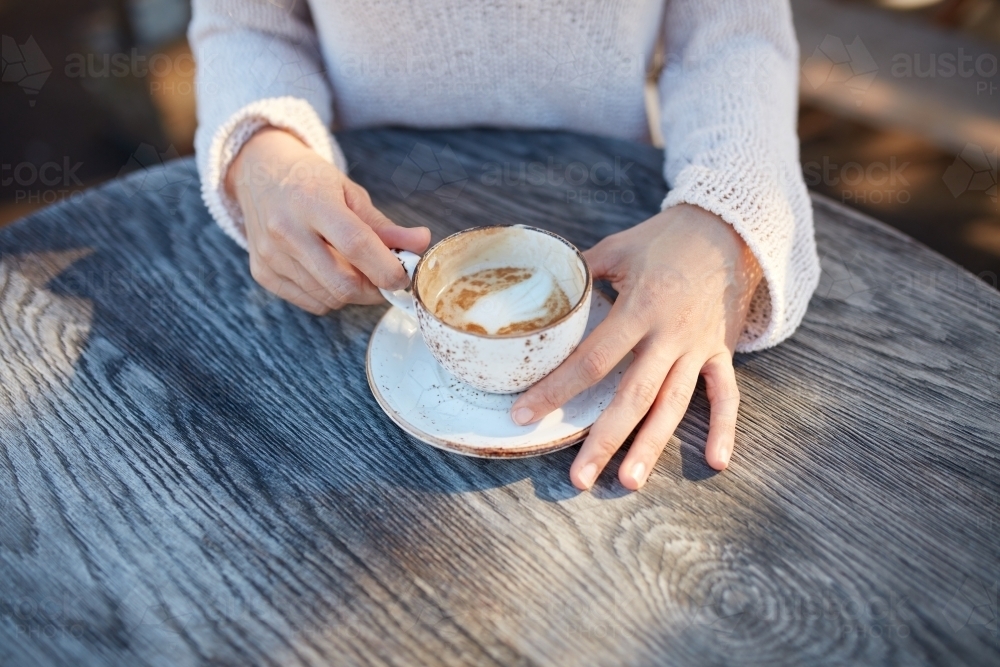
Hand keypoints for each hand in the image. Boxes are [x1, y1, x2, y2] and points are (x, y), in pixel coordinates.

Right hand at [226, 127, 430, 313]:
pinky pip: (310, 302)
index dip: (387, 268)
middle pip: (342, 282)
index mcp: (312, 201)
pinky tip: (329, 273)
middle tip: (384, 277)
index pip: (357, 245)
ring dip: (353, 293)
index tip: (404, 275)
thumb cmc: (310, 181)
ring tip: (355, 269)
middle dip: (374, 289)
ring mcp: (270, 254)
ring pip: (328, 298)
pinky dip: (329, 296)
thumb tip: (421, 243)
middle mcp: (286, 230)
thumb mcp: (350, 193)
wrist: (260, 173)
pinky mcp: (262, 273)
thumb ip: (385, 225)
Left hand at [510, 205, 762, 490]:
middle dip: (604, 440)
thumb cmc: (664, 239)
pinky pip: (726, 394)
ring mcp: (698, 347)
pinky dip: (724, 427)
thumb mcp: (617, 249)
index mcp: (640, 308)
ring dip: (651, 446)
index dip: (557, 388)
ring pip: (673, 405)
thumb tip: (538, 299)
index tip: (525, 414)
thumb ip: (580, 276)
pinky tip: (716, 462)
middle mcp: (670, 335)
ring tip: (628, 481)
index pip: (593, 359)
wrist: (727, 228)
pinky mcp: (721, 351)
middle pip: (633, 396)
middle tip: (578, 479)